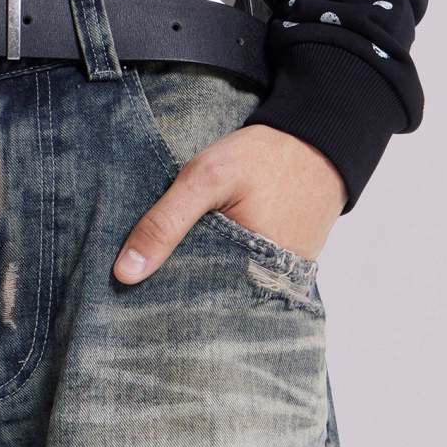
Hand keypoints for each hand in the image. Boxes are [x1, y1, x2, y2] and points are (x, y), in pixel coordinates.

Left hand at [114, 125, 345, 283]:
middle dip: (179, 295)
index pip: (193, 308)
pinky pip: (244, 276)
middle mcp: (267, 290)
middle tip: (142, 290)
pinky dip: (223, 267)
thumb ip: (166, 222)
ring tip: (171, 274)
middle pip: (209, 303)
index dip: (163, 302)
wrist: (322, 138)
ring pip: (226, 290)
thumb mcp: (207, 179)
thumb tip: (125, 273)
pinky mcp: (284, 269)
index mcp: (249, 279)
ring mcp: (278, 281)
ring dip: (200, 281)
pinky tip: (205, 256)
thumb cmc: (266, 157)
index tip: (132, 300)